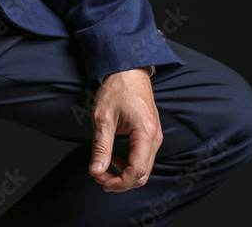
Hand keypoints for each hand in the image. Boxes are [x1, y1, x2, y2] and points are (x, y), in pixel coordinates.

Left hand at [89, 67, 162, 192]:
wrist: (128, 70)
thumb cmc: (117, 89)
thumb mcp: (103, 118)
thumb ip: (101, 147)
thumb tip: (96, 172)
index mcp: (146, 134)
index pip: (137, 172)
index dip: (119, 182)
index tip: (100, 181)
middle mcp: (155, 138)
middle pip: (142, 174)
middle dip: (120, 181)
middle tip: (99, 175)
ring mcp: (155, 137)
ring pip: (143, 169)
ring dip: (124, 174)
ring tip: (104, 165)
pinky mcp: (151, 135)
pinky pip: (143, 158)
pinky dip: (128, 164)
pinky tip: (114, 157)